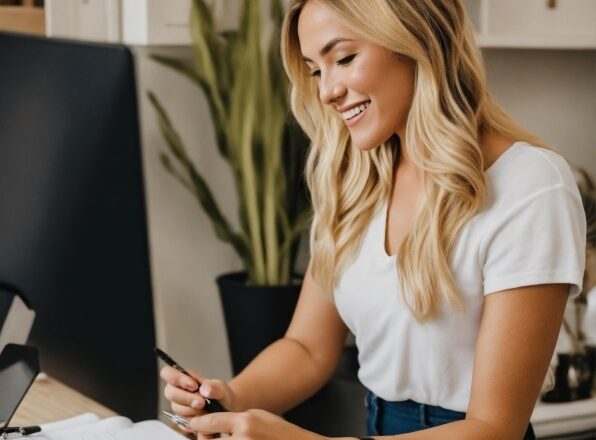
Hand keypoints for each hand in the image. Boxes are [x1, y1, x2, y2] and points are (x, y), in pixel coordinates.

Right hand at [160, 365, 235, 431]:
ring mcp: (178, 407)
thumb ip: (214, 387)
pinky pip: (183, 423)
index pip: (167, 372)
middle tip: (202, 402)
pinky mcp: (181, 421)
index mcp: (183, 378)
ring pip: (177, 409)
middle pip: (170, 393)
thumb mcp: (221, 388)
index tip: (194, 386)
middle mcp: (177, 392)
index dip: (176, 378)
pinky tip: (204, 418)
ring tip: (207, 410)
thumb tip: (204, 390)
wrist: (225, 410)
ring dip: (193, 411)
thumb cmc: (219, 395)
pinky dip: (195, 422)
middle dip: (187, 398)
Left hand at [189, 409, 325, 439]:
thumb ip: (237, 419)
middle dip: (204, 439)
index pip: (211, 422)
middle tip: (205, 435)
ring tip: (217, 438)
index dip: (198, 423)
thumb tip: (216, 423)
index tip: (192, 423)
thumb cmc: (280, 432)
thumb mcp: (258, 416)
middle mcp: (242, 439)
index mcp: (245, 422)